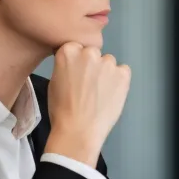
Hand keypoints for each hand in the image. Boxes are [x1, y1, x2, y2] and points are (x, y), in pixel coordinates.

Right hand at [43, 43, 130, 167]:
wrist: (78, 130)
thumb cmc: (62, 110)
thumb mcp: (55, 81)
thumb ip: (66, 65)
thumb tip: (76, 63)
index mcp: (68, 52)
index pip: (76, 47)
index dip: (77, 62)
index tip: (76, 73)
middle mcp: (89, 53)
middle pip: (93, 54)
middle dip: (91, 65)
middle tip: (88, 85)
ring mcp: (108, 63)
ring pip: (109, 62)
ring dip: (106, 72)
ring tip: (99, 93)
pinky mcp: (123, 74)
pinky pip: (123, 71)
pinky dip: (119, 80)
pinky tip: (111, 94)